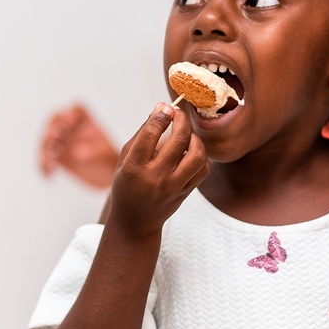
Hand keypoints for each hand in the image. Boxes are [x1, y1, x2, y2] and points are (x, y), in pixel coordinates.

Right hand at [39, 104, 120, 187]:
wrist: (108, 176)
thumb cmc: (111, 161)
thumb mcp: (109, 155)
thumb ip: (97, 151)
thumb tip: (77, 153)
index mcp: (87, 122)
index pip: (76, 111)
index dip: (70, 114)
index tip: (70, 123)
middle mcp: (71, 129)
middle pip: (57, 121)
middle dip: (53, 128)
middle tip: (54, 136)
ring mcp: (61, 142)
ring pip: (48, 140)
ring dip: (46, 148)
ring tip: (50, 160)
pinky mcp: (56, 157)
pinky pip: (46, 160)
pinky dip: (44, 166)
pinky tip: (49, 175)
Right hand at [107, 103, 208, 238]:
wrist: (135, 221)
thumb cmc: (127, 184)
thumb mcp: (125, 159)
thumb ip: (142, 134)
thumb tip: (161, 108)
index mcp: (133, 168)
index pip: (150, 136)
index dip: (161, 116)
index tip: (166, 106)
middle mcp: (155, 178)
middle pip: (178, 140)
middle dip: (181, 120)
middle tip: (179, 112)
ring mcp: (173, 187)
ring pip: (196, 155)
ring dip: (195, 138)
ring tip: (186, 133)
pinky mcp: (186, 192)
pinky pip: (203, 169)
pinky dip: (201, 155)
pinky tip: (191, 150)